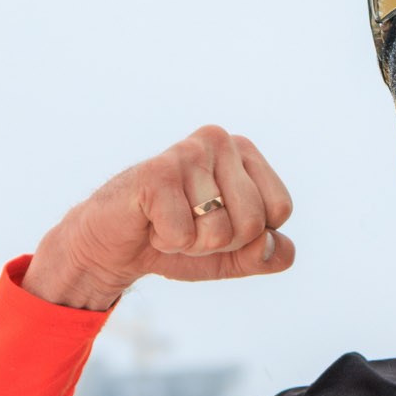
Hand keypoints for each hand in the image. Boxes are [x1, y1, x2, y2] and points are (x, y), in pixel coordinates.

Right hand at [24, 127, 296, 309]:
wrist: (115, 247)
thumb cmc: (178, 240)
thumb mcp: (233, 256)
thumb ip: (266, 255)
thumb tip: (276, 247)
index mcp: (245, 152)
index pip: (279, 210)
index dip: (249, 235)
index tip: (217, 223)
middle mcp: (219, 140)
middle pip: (253, 223)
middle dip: (219, 242)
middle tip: (188, 225)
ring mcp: (188, 152)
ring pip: (219, 233)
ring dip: (189, 243)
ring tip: (167, 222)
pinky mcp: (156, 173)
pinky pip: (185, 235)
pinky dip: (167, 243)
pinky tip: (150, 223)